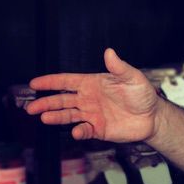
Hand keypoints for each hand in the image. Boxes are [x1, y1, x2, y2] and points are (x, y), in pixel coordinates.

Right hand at [25, 48, 161, 142]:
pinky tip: (76, 131)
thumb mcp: (132, 78)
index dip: (50, 82)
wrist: (152, 117)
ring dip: (55, 116)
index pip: (67, 81)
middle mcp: (89, 99)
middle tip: (30, 107)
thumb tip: (109, 52)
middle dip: (46, 102)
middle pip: (62, 99)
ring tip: (43, 117)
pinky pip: (84, 130)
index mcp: (93, 83)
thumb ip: (119, 67)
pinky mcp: (98, 129)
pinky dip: (78, 131)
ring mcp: (92, 114)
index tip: (34, 83)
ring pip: (68, 115)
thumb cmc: (143, 95)